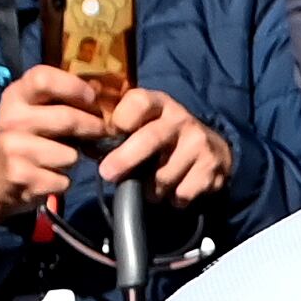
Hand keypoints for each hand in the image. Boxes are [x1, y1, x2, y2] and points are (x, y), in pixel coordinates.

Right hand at [0, 62, 116, 226]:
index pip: (43, 78)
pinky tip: (49, 176)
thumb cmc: (23, 138)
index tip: (92, 98)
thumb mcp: (31, 111)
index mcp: (15, 96)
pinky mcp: (21, 176)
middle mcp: (12, 119)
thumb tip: (100, 91)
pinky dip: (64, 181)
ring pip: (70, 154)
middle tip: (102, 131)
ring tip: (61, 157)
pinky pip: (63, 180)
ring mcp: (14, 148)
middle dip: (93, 127)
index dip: (74, 86)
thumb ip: (59, 100)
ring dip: (75, 159)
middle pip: (67, 118)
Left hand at [97, 84, 230, 205]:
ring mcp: (199, 143)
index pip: (138, 102)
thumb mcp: (145, 122)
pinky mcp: (211, 168)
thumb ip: (119, 129)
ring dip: (151, 189)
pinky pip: (182, 193)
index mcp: (159, 103)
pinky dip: (172, 199)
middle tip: (108, 174)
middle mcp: (181, 119)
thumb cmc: (164, 136)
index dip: (121, 119)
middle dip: (125, 159)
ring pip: (164, 175)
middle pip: (150, 139)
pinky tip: (172, 192)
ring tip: (150, 187)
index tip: (111, 134)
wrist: (214, 148)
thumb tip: (85, 145)